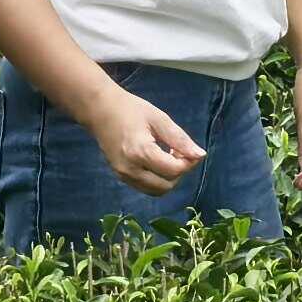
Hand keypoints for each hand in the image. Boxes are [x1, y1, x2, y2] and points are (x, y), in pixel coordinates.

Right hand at [82, 88, 206, 196]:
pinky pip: (145, 187)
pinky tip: (156, 161)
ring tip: (167, 156)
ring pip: (156, 191)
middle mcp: (131, 169)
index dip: (188, 163)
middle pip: (167, 185)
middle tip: (178, 152)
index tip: (190, 150)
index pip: (174, 170)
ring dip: (168, 178)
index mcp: (141, 152)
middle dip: (179, 172)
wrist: (100, 110)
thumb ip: (180, 139)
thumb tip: (200, 155)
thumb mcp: (159, 119)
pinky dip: (157, 179)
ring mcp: (124, 175)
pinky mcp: (120, 177)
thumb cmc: (131, 109)